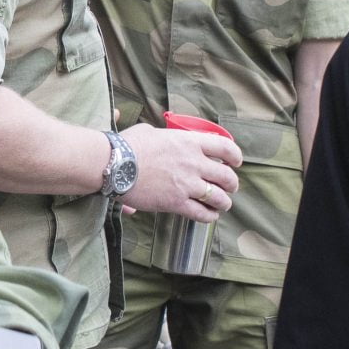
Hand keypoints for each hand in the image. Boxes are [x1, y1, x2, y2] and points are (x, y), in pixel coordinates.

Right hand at [120, 123, 240, 220]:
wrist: (113, 164)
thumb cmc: (127, 146)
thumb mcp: (149, 132)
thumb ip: (161, 136)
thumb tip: (156, 138)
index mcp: (188, 142)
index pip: (224, 147)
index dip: (235, 156)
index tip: (235, 162)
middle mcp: (193, 162)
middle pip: (226, 176)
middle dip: (232, 183)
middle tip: (230, 187)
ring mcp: (186, 184)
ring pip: (218, 197)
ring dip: (224, 202)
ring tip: (222, 205)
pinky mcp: (176, 203)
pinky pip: (202, 213)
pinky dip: (210, 216)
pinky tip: (210, 216)